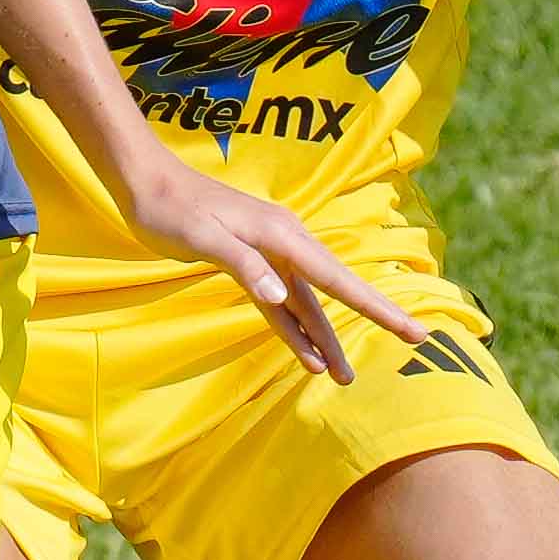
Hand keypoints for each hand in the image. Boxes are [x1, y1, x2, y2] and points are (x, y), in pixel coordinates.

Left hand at [122, 161, 431, 383]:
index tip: (410, 328)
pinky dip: (293, 328)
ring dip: (324, 338)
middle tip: (413, 342)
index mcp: (282, 236)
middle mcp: (285, 243)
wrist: (145, 182)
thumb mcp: (204, 237)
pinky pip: (280, 302)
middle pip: (335, 290)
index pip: (338, 278)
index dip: (376, 306)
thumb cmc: (170, 208)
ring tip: (343, 377)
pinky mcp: (250, 262)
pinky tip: (305, 354)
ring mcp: (269, 253)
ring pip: (307, 303)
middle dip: (371, 319)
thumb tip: (281, 298)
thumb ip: (244, 265)